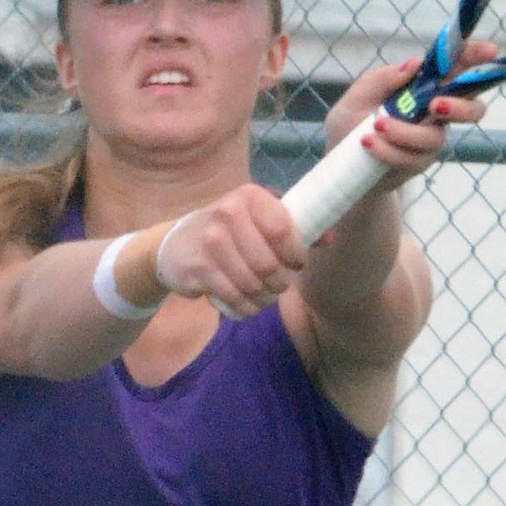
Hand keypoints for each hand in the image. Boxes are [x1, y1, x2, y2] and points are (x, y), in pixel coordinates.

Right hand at [154, 184, 307, 317]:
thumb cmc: (229, 230)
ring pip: (254, 285)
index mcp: (248, 197)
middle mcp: (227, 214)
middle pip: (269, 264)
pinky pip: (236, 299)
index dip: (295, 253)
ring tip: (265, 295)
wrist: (175, 244)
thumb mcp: (257, 218)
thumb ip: (294, 226)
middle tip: (280, 284)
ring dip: (265, 298)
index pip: (282, 229)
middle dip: (281, 282)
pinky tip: (248, 303)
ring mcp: (210, 242)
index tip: (297, 263)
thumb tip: (330, 238)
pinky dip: (248, 308)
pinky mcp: (198, 270)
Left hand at [324, 41, 497, 187]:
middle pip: (473, 109)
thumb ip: (384, 78)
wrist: (340, 163)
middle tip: (435, 105)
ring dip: (405, 132)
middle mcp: (435, 111)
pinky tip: (367, 144)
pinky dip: (388, 150)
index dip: (478, 56)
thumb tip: (414, 64)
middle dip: (460, 107)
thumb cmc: (352, 121)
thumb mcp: (360, 94)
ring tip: (375, 127)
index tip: (491, 51)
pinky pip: (412, 158)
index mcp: (426, 84)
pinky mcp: (418, 162)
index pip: (459, 67)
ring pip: (434, 138)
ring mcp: (430, 138)